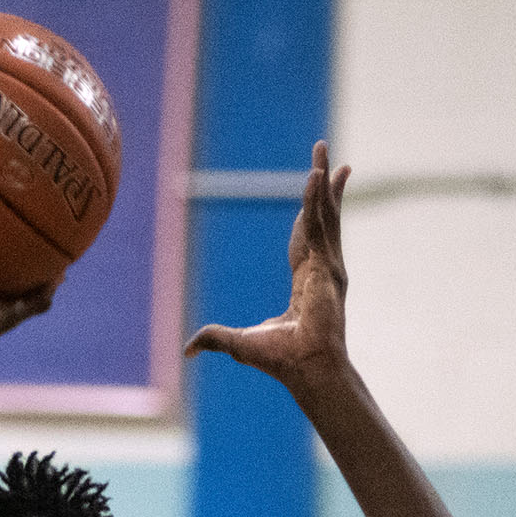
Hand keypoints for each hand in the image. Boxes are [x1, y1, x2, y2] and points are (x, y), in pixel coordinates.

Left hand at [185, 141, 349, 389]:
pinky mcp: (326, 265)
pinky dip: (316, 198)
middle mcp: (321, 266)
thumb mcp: (239, 343)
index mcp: (307, 279)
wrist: (306, 368)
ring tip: (322, 148)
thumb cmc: (281, 360)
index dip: (310, 210)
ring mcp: (327, 264)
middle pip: (323, 214)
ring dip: (323, 178)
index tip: (315, 187)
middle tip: (324, 151)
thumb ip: (214, 339)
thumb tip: (187, 349)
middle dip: (325, 182)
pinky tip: (315, 174)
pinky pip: (318, 223)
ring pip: (324, 211)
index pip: (308, 235)